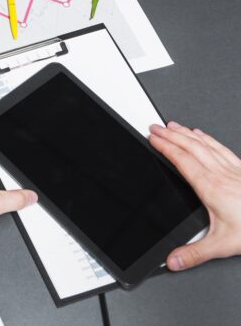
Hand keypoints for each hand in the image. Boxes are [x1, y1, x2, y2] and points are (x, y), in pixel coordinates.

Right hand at [149, 121, 240, 270]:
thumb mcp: (223, 245)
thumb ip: (195, 253)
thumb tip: (173, 260)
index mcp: (211, 188)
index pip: (182, 160)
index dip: (165, 147)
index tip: (153, 138)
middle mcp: (221, 175)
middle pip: (191, 147)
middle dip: (170, 135)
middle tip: (155, 128)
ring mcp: (233, 171)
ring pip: (206, 145)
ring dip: (187, 133)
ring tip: (174, 126)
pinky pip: (222, 149)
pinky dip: (209, 139)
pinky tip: (204, 136)